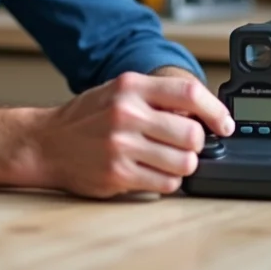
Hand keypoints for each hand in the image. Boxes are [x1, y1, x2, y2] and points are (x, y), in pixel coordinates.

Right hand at [33, 71, 233, 198]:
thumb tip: (201, 112)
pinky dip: (169, 181)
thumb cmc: (86, 117)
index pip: (188, 93)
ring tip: (169, 159)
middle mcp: (126, 113)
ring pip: (184, 162)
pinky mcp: (118, 174)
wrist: (46, 142)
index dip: (215, 111)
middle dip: (196, 143)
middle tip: (187, 144)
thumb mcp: (119, 91)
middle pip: (192, 133)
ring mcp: (122, 145)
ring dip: (184, 164)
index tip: (224, 124)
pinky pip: (166, 183)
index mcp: (130, 86)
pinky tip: (154, 172)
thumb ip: (156, 97)